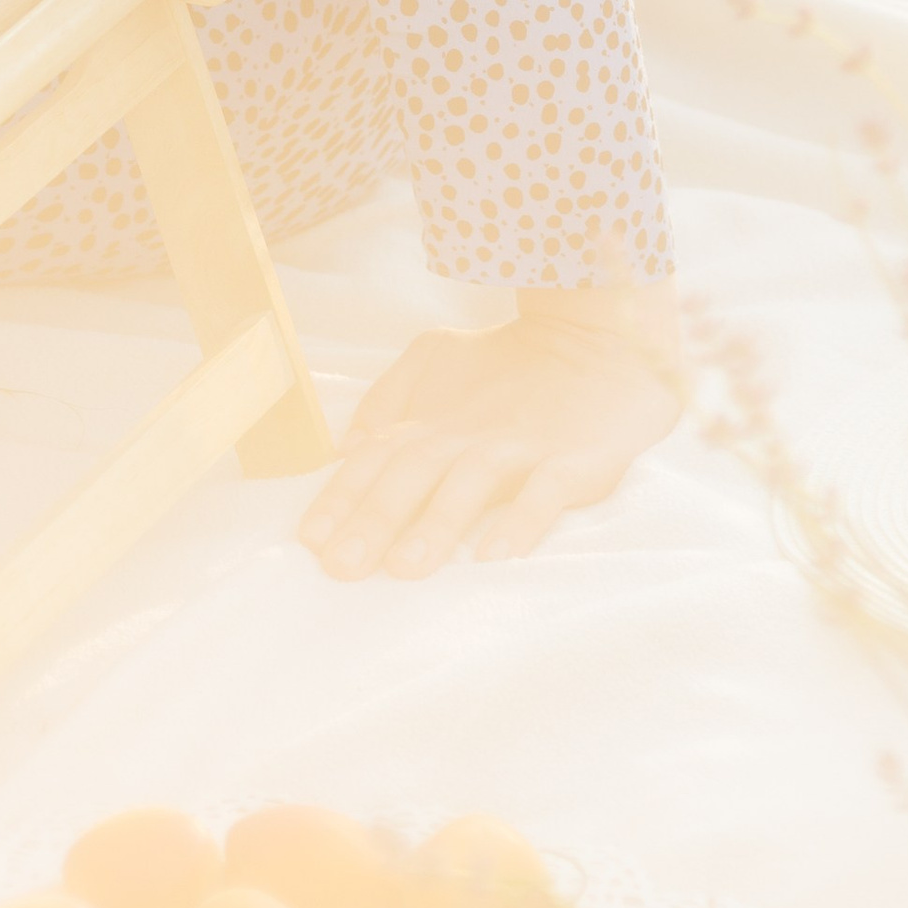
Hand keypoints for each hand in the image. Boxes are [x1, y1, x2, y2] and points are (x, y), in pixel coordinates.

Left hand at [298, 290, 682, 581]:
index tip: (310, 541)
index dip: (340, 499)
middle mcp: (465, 433)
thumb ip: (389, 400)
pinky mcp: (571, 458)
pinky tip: (497, 556)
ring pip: (470, 485)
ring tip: (406, 569)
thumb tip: (346, 447)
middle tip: (341, 568)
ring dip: (436, 526)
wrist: (598, 339)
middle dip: (372, 521)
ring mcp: (518, 445)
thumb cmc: (508, 363)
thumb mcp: (435, 359)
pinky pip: (543, 492)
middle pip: (411, 476)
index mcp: (431, 419)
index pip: (374, 460)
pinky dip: (520, 521)